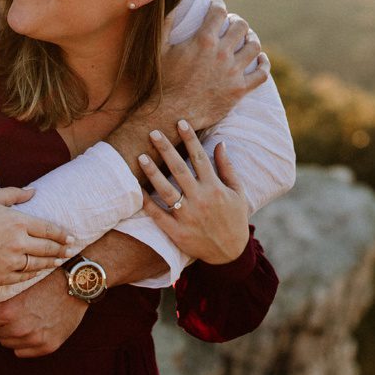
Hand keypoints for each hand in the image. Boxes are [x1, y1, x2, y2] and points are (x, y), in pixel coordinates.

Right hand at [0, 187, 70, 285]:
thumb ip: (15, 194)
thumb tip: (35, 191)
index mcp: (17, 221)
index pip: (49, 229)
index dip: (63, 234)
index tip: (72, 237)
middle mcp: (17, 243)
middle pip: (48, 248)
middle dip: (63, 249)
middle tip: (72, 250)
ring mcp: (10, 262)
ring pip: (38, 264)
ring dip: (52, 263)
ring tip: (59, 261)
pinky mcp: (1, 277)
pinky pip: (24, 277)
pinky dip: (33, 274)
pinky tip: (38, 271)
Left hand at [0, 273, 88, 357]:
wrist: (76, 282)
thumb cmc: (42, 277)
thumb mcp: (9, 285)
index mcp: (5, 313)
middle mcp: (18, 329)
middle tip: (7, 309)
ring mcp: (33, 340)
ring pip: (7, 342)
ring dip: (10, 332)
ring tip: (24, 314)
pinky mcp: (47, 346)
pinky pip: (23, 351)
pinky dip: (24, 341)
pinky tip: (34, 324)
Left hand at [139, 120, 251, 264]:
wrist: (230, 253)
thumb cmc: (235, 219)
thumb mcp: (238, 192)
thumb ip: (227, 167)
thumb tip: (220, 143)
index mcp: (215, 188)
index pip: (200, 157)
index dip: (190, 138)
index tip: (180, 122)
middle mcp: (200, 199)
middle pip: (180, 170)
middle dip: (166, 149)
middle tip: (153, 132)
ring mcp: (187, 216)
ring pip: (166, 190)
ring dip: (153, 173)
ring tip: (140, 156)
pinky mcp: (177, 232)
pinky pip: (158, 215)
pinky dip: (147, 202)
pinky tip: (137, 189)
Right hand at [158, 0, 267, 133]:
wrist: (171, 114)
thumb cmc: (163, 81)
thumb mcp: (160, 48)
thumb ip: (167, 22)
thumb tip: (169, 1)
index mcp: (204, 40)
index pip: (219, 12)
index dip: (218, 4)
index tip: (216, 3)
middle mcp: (222, 54)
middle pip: (240, 26)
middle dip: (236, 20)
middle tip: (231, 22)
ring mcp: (233, 72)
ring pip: (254, 46)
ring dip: (251, 38)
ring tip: (247, 37)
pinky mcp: (239, 90)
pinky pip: (261, 74)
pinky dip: (264, 64)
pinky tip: (261, 59)